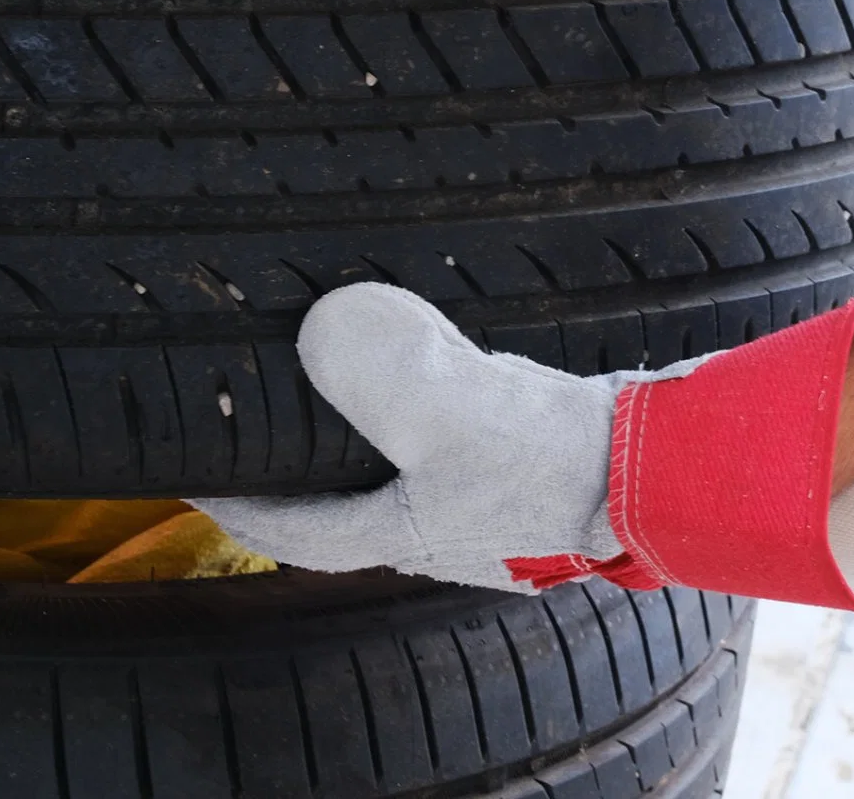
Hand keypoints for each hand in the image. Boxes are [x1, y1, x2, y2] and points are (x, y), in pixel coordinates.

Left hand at [191, 284, 853, 610]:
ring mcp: (486, 493)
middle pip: (338, 486)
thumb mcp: (460, 414)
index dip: (228, 493)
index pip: (284, 523)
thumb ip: (385, 368)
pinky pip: (449, 422)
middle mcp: (437, 520)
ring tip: (338, 351)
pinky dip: (423, 392)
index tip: (181, 461)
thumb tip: (326, 325)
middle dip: (295, 446)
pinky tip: (436, 347)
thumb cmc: (569, 468)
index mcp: (402, 528)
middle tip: (259, 386)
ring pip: (396, 451)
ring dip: (361, 413)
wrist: (672, 470)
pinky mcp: (527, 459)